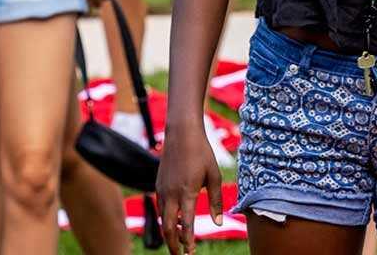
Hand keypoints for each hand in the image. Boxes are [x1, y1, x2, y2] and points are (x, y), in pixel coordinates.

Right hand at [157, 121, 224, 254]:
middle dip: (173, 245)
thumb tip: (218, 223)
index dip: (188, 241)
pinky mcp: (158, 185)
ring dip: (169, 233)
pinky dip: (166, 219)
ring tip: (177, 244)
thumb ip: (217, 200)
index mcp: (187, 193)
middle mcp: (171, 194)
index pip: (186, 224)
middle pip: (168, 228)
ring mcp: (162, 190)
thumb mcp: (215, 176)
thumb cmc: (202, 153)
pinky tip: (173, 223)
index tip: (191, 252)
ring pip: (163, 219)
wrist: (181, 133)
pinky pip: (161, 207)